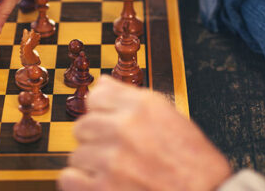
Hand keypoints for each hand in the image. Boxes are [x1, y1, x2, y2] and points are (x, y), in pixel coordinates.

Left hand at [59, 76, 231, 190]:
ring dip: (91, 164)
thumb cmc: (195, 163)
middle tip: (115, 152)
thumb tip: (103, 84)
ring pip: (77, 153)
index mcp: (143, 106)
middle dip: (95, 139)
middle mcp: (124, 128)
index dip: (101, 111)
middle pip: (83, 125)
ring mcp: (111, 159)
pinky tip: (100, 184)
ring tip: (115, 171)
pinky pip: (69, 178)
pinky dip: (80, 183)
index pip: (96, 96)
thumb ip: (133, 99)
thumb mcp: (171, 117)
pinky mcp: (102, 188)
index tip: (107, 121)